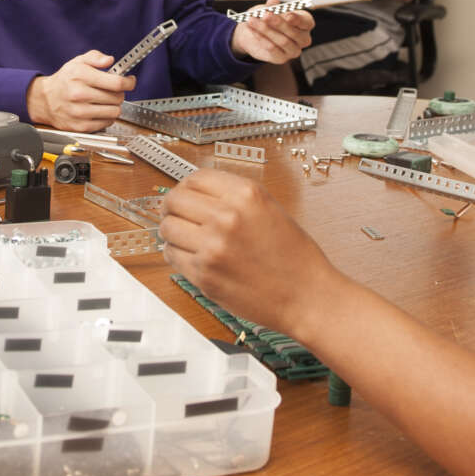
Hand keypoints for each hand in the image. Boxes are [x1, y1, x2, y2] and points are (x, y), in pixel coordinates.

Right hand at [26, 51, 133, 131]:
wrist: (45, 100)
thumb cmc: (64, 80)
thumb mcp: (78, 62)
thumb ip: (95, 57)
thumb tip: (109, 60)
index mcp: (81, 76)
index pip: (116, 83)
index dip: (128, 82)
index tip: (129, 81)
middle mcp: (79, 94)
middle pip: (117, 97)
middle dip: (119, 93)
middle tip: (113, 91)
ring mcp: (80, 112)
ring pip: (114, 112)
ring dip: (114, 106)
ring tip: (106, 101)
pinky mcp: (80, 126)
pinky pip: (106, 123)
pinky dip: (107, 117)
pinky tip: (100, 110)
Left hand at [161, 169, 341, 335]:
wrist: (306, 296)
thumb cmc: (294, 258)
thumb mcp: (270, 209)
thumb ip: (233, 198)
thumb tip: (197, 194)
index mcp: (246, 195)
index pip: (196, 178)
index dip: (185, 186)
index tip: (184, 195)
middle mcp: (227, 216)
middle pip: (175, 200)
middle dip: (171, 207)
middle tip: (174, 215)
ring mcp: (212, 246)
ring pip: (168, 228)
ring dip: (171, 232)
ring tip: (184, 238)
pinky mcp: (204, 274)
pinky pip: (172, 256)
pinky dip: (176, 254)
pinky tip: (190, 256)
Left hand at [231, 2, 313, 63]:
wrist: (252, 33)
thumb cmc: (266, 18)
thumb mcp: (267, 9)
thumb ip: (272, 6)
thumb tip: (273, 0)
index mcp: (305, 23)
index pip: (306, 22)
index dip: (297, 19)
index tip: (287, 14)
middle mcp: (303, 38)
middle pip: (294, 33)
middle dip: (279, 23)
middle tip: (265, 15)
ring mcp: (293, 50)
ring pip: (283, 41)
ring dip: (266, 30)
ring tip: (252, 20)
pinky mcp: (281, 58)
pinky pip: (273, 49)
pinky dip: (262, 38)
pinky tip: (254, 31)